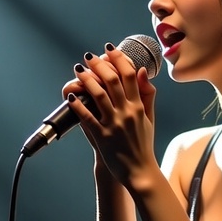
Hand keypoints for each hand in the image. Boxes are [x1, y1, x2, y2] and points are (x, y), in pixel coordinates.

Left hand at [65, 43, 158, 186]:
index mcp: (139, 106)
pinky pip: (88, 118)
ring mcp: (114, 124)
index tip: (109, 49)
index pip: (130, 75)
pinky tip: (71, 97)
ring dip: (87, 80)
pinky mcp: (102, 137)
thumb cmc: (143, 144)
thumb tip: (143, 72)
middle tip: (88, 57)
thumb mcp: (150, 118)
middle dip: (99, 65)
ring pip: (99, 95)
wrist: (140, 171)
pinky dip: (79, 105)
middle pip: (112, 80)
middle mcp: (127, 112)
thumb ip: (147, 94)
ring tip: (78, 70)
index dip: (119, 58)